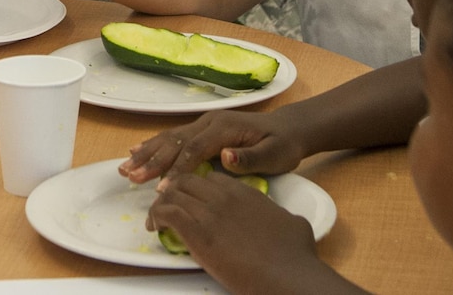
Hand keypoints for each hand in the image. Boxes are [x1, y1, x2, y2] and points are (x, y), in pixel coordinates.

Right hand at [123, 105, 312, 182]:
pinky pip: (173, 137)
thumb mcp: (274, 154)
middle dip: (151, 161)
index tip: (163, 189)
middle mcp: (209, 123)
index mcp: (224, 128)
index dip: (177, 169)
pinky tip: (137, 151)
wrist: (289, 129)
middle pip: (174, 142)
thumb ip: (249, 157)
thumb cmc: (282, 145)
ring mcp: (204, 124)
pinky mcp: (202, 130)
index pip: (194, 150)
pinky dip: (153, 146)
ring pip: (169, 138)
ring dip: (146, 153)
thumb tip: (224, 157)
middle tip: (130, 177)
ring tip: (124, 167)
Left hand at [148, 170, 327, 293]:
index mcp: (246, 193)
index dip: (199, 188)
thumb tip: (289, 222)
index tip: (193, 200)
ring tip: (158, 219)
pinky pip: (167, 213)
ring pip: (172, 194)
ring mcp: (210, 213)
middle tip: (168, 207)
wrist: (288, 274)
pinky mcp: (198, 234)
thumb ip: (280, 216)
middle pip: (187, 181)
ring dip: (161, 205)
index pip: (212, 178)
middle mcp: (225, 197)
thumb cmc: (296, 255)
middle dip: (173, 192)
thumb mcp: (293, 223)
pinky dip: (157, 217)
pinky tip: (157, 227)